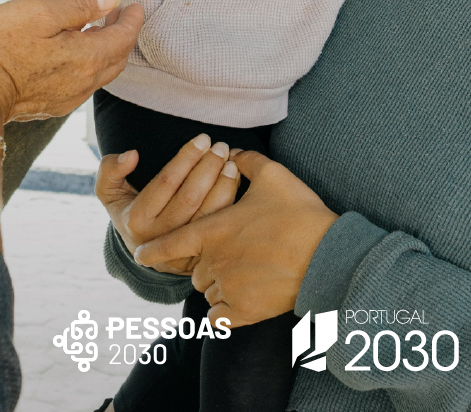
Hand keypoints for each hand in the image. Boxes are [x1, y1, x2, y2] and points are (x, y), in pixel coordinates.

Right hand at [0, 0, 141, 123]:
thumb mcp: (40, 12)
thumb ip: (79, 4)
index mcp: (86, 57)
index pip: (123, 37)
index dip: (131, 19)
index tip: (134, 5)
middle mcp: (82, 83)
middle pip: (116, 59)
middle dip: (122, 36)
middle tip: (119, 16)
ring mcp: (65, 99)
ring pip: (99, 74)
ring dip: (105, 52)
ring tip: (96, 32)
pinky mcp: (47, 107)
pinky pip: (80, 85)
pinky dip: (86, 66)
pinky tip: (70, 56)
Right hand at [96, 135, 241, 274]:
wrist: (145, 251)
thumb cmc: (128, 209)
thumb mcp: (108, 191)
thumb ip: (110, 170)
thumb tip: (132, 155)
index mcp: (136, 221)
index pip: (165, 183)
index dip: (186, 158)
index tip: (201, 139)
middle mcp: (159, 238)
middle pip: (190, 197)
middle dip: (208, 168)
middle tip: (221, 146)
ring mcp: (182, 249)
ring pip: (208, 213)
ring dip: (224, 184)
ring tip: (231, 161)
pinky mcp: (200, 254)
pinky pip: (220, 225)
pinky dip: (230, 200)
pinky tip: (235, 180)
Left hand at [132, 151, 337, 324]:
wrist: (330, 256)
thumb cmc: (300, 213)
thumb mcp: (273, 176)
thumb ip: (247, 162)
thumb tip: (232, 153)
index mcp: (212, 231)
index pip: (168, 245)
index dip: (152, 251)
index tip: (140, 255)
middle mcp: (213, 261)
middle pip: (194, 268)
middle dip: (206, 262)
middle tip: (232, 254)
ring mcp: (228, 288)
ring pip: (207, 290)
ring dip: (216, 283)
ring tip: (241, 272)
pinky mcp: (245, 310)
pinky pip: (219, 316)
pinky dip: (223, 310)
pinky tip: (234, 303)